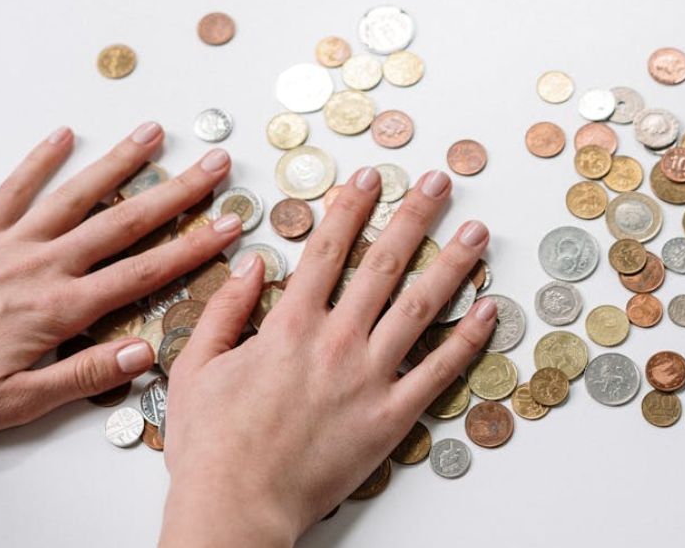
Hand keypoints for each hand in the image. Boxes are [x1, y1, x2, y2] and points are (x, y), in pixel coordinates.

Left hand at [0, 122, 243, 435]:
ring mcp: (13, 243)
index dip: (194, 247)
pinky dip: (40, 159)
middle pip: (125, 222)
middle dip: (178, 192)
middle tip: (216, 165)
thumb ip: (84, 376)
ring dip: (121, 162)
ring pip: (79, 195)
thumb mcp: (19, 401)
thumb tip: (143, 353)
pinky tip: (63, 135)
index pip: (144, 273)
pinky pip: (14, 189)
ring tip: (154, 133)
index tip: (231, 224)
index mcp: (62, 308)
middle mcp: (45, 265)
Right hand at [158, 167, 495, 547]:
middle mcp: (336, 341)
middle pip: (385, 263)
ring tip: (477, 233)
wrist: (237, 507)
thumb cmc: (212, 446)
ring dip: (454, 264)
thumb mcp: (196, 368)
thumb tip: (251, 264)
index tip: (371, 177)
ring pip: (422, 307)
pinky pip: (440, 371)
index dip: (352, 206)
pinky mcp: (392, 416)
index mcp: (290, 325)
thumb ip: (224, 310)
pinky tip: (488, 310)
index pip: (329, 248)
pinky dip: (468, 338)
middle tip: (439, 183)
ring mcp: (370, 377)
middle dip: (415, 215)